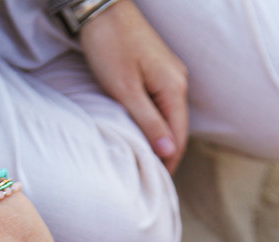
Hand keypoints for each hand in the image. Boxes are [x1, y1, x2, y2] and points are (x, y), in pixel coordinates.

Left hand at [80, 0, 188, 174]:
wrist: (100, 6)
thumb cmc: (109, 46)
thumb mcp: (126, 90)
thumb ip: (149, 122)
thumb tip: (169, 152)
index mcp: (174, 88)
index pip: (178, 138)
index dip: (169, 164)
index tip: (156, 185)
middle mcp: (179, 81)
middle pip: (177, 130)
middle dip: (166, 156)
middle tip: (149, 181)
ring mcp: (170, 74)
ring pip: (170, 118)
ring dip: (160, 141)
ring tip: (146, 164)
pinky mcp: (158, 70)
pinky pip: (162, 106)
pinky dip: (155, 125)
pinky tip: (144, 136)